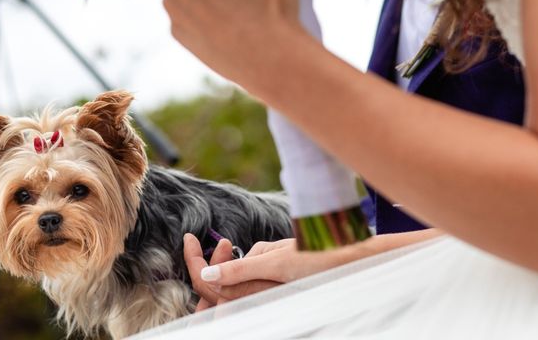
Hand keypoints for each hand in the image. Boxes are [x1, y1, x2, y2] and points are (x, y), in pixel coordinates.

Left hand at [183, 234, 355, 308]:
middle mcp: (254, 300)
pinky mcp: (268, 288)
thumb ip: (240, 269)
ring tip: (229, 243)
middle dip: (208, 263)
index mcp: (252, 296)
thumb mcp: (277, 260)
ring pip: (228, 282)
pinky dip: (238, 264)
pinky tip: (246, 251)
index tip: (187, 237)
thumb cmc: (318, 261)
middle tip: (218, 241)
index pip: (208, 286)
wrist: (350, 263)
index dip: (193, 263)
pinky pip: (243, 279)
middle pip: (214, 287)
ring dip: (224, 262)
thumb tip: (206, 276)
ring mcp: (260, 295)